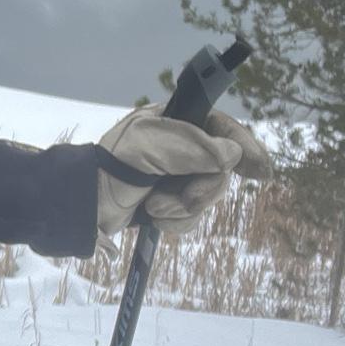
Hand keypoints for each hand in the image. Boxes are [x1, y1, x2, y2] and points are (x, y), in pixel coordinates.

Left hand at [96, 106, 272, 238]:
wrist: (83, 205)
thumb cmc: (112, 166)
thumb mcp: (152, 147)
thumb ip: (195, 148)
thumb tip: (231, 154)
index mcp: (173, 123)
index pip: (220, 127)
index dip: (243, 145)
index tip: (260, 171)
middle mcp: (178, 149)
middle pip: (220, 169)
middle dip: (203, 190)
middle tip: (184, 199)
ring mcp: (174, 178)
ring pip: (208, 196)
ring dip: (184, 208)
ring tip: (154, 207)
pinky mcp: (168, 204)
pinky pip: (192, 217)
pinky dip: (176, 222)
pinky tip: (153, 218)